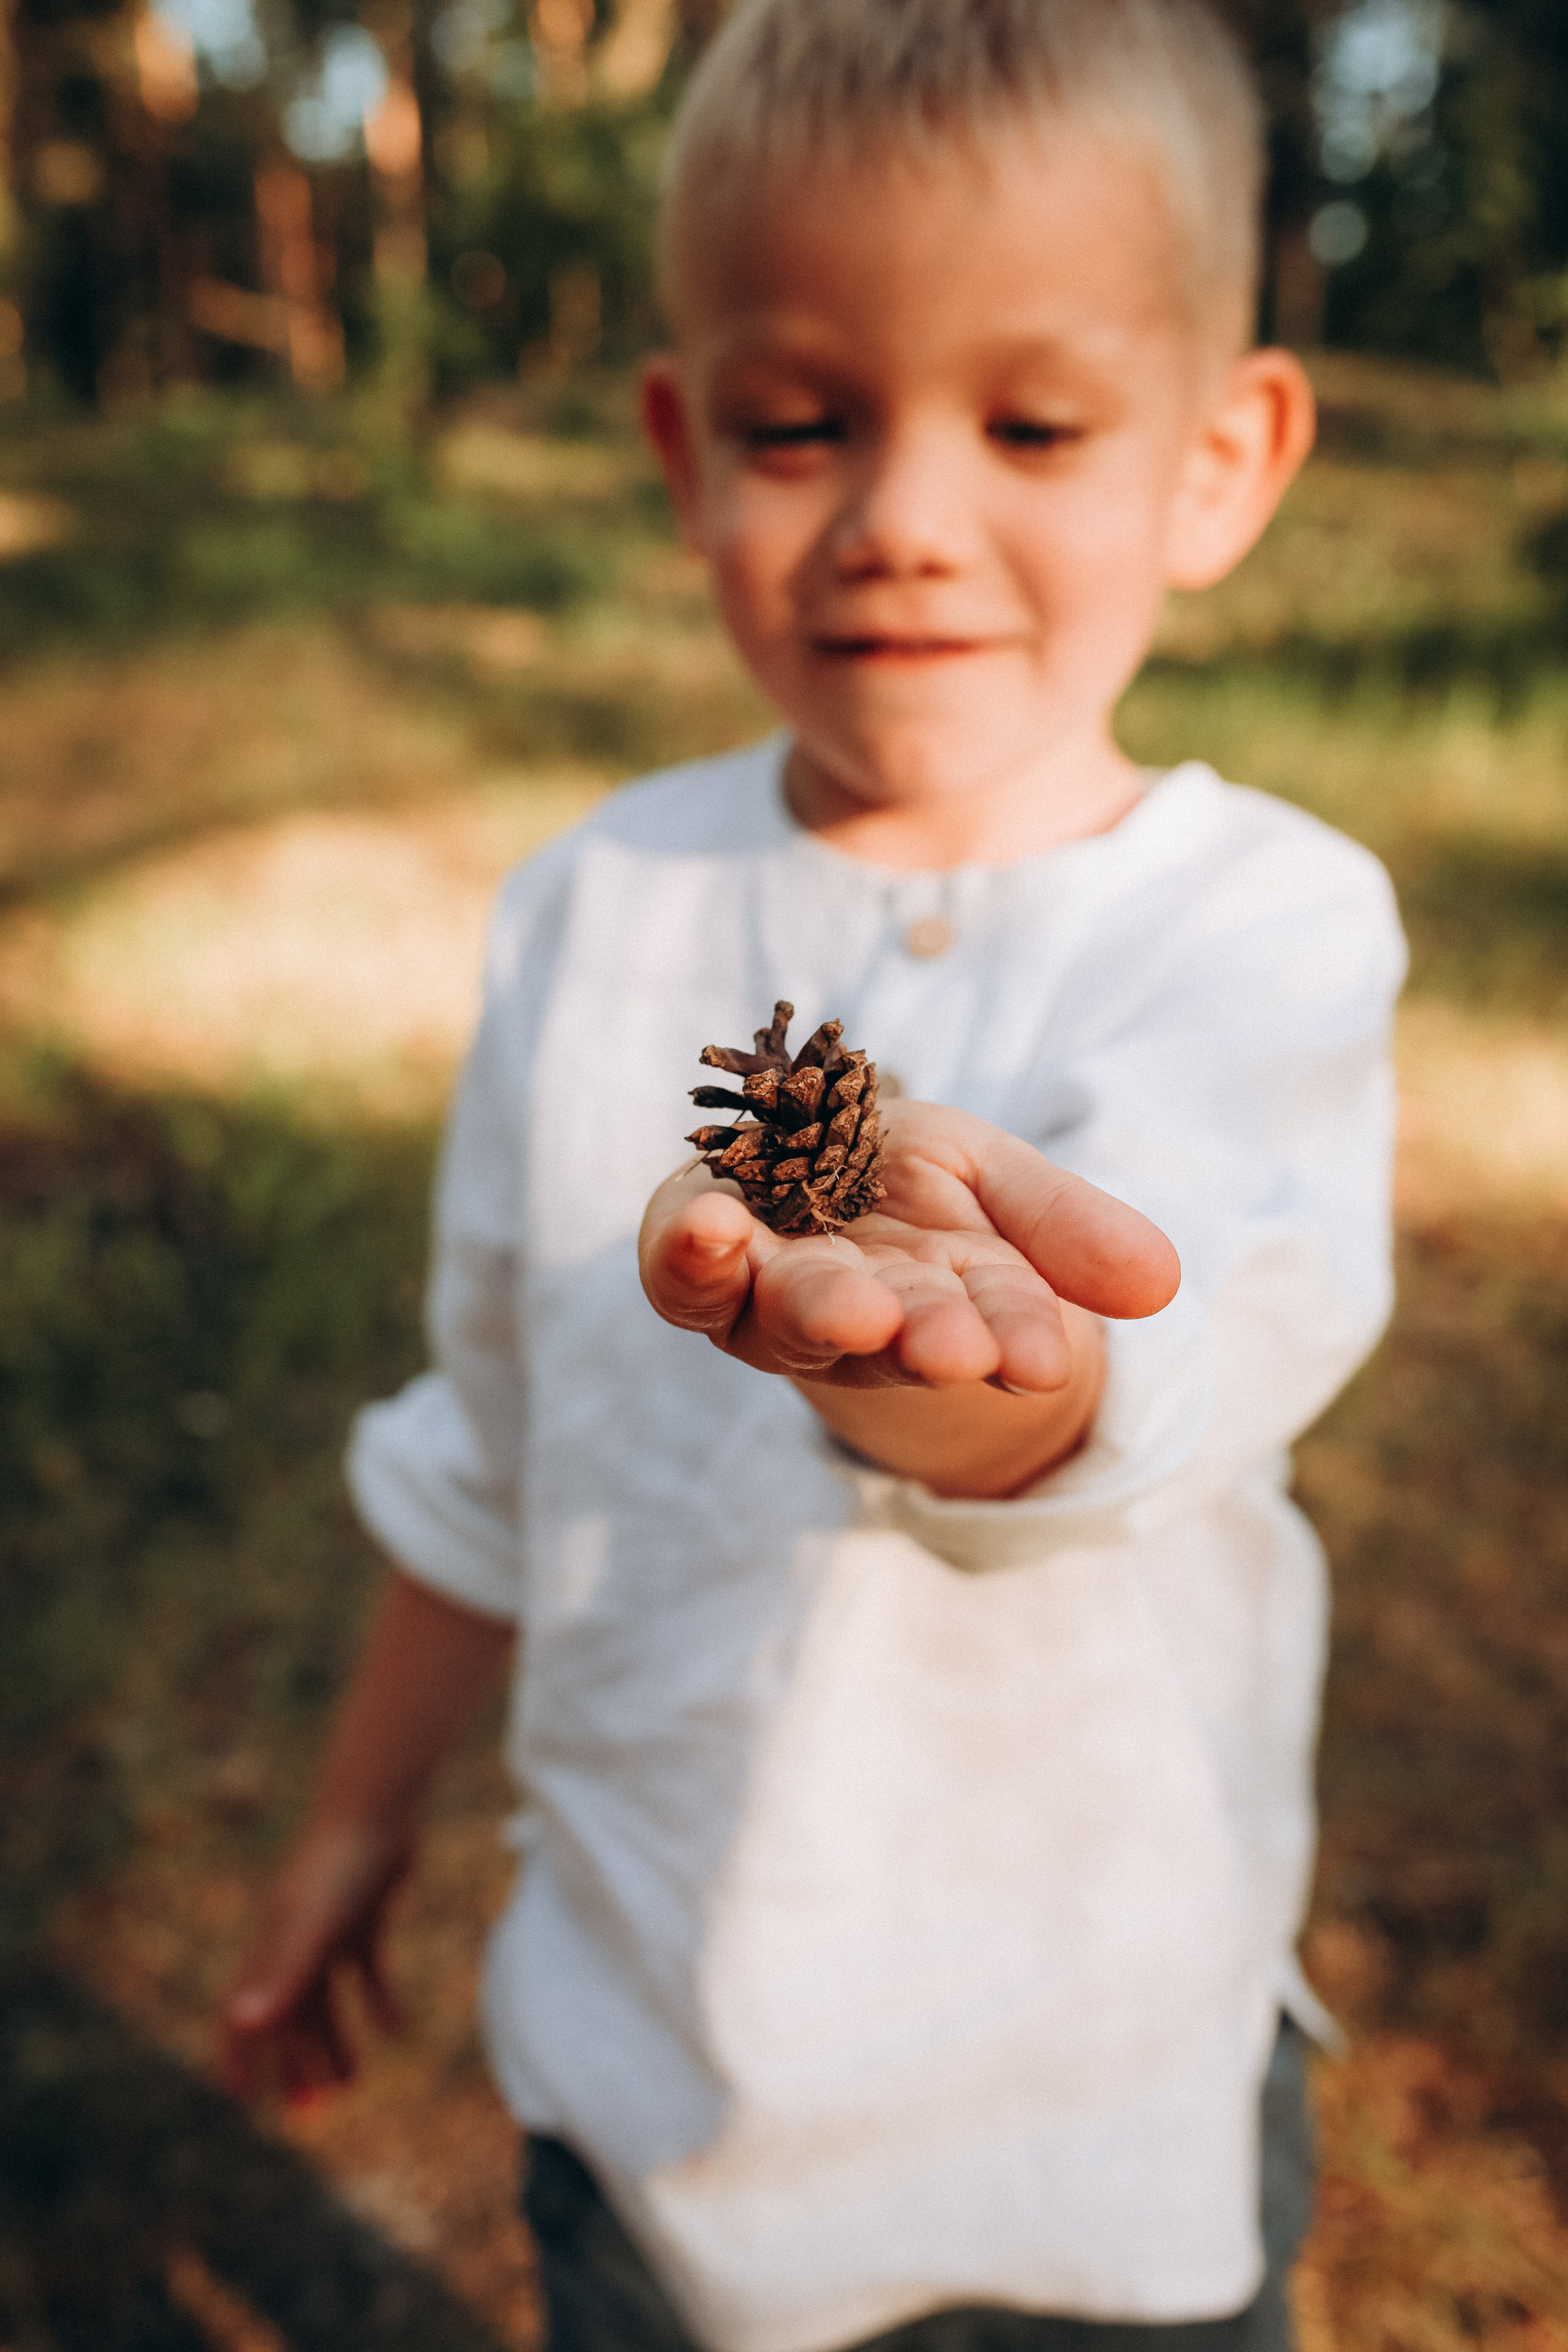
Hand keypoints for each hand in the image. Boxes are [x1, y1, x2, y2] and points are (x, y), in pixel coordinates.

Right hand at [220, 1818, 411, 2103]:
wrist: (378, 1809)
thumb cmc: (337, 1867)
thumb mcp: (309, 1928)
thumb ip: (279, 1976)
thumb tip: (242, 2026)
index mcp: (270, 1946)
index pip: (242, 2010)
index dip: (240, 2054)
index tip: (243, 2099)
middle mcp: (294, 1939)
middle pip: (289, 2013)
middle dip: (296, 2063)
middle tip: (312, 2113)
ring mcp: (329, 1926)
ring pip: (327, 1996)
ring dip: (336, 2039)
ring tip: (352, 2083)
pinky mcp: (364, 1914)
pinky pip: (367, 1967)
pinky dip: (378, 1998)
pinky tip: (395, 2028)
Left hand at [640, 1098, 1178, 1392]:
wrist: (799, 1156)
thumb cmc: (911, 1186)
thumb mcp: (1003, 1189)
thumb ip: (1065, 1230)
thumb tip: (1161, 1282)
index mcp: (934, 1305)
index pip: (979, 1324)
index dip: (1009, 1334)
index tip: (1040, 1356)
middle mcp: (846, 1313)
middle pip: (881, 1336)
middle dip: (919, 1338)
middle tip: (958, 1348)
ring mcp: (765, 1289)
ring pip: (788, 1313)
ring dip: (821, 1313)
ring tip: (860, 1309)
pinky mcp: (692, 1247)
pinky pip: (680, 1264)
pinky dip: (689, 1251)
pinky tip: (707, 1226)